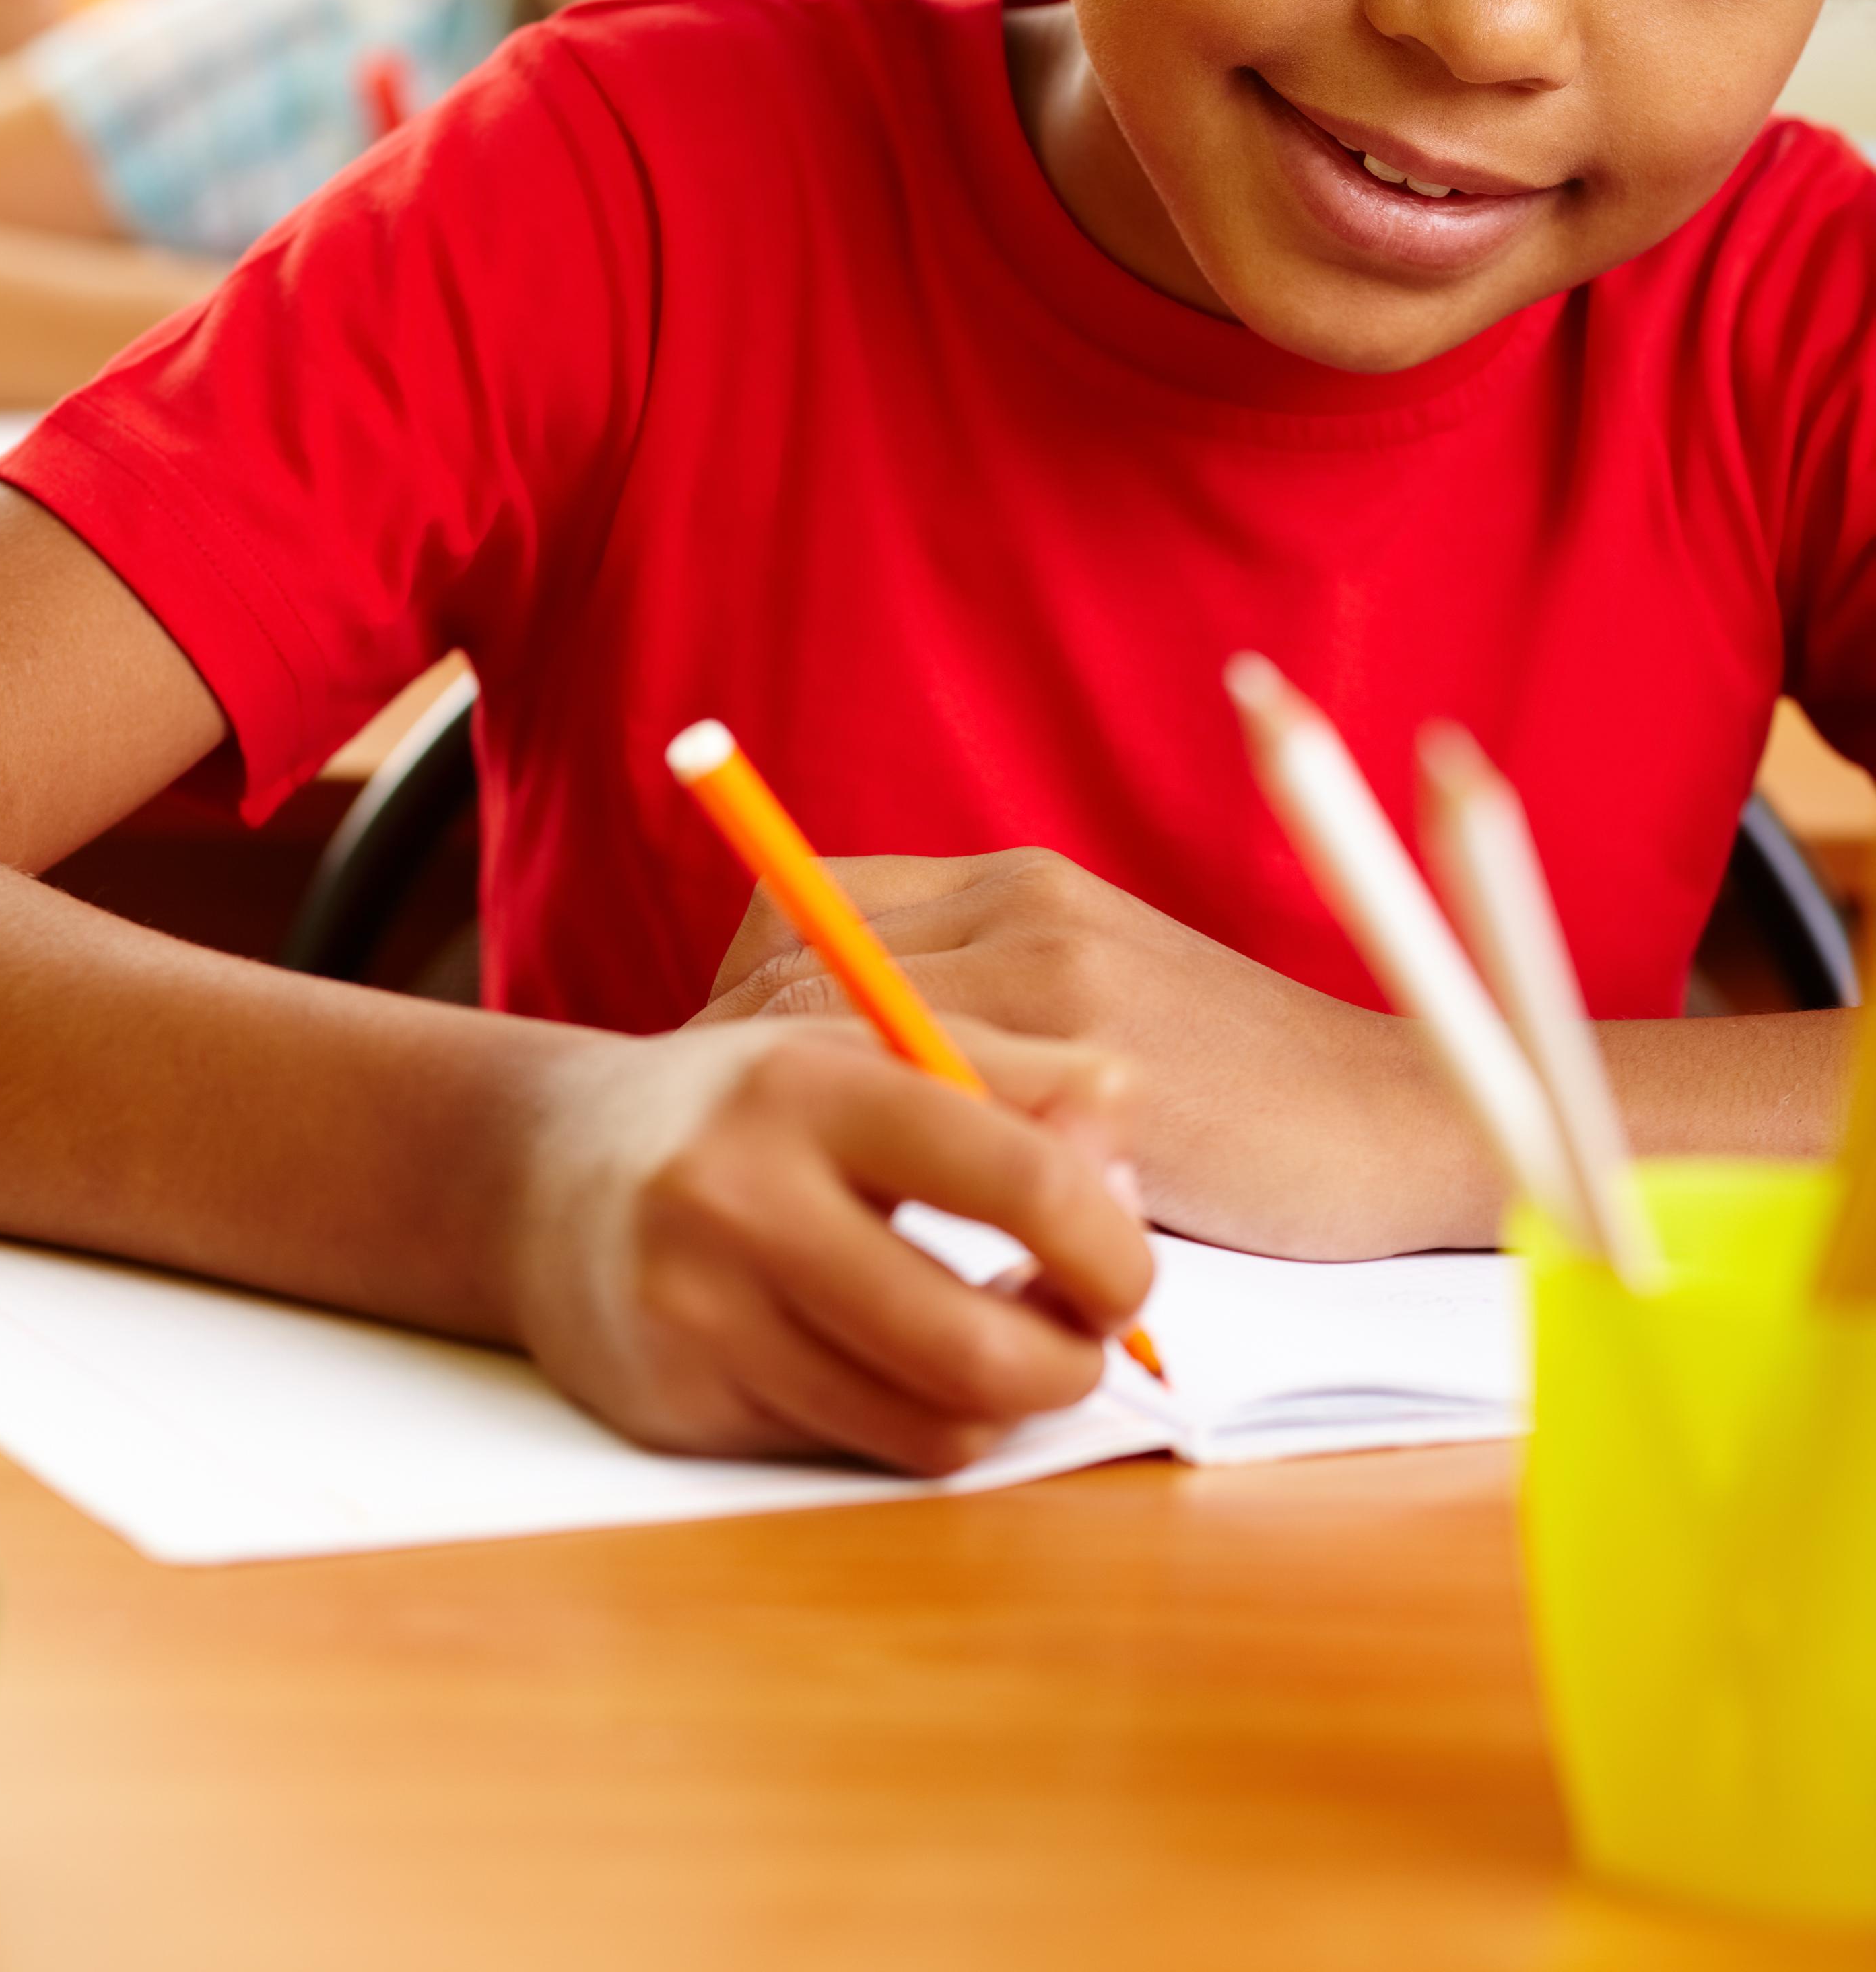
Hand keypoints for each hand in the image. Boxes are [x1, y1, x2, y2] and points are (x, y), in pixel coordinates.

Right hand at [508, 1009, 1152, 1474]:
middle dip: (1069, 1359)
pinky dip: (908, 1419)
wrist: (538, 1173)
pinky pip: (853, 1451)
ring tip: (1000, 1338)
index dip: (1108, 1243)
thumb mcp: (872, 1043)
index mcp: (809, 1084)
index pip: (1016, 1177)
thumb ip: (1018, 1076)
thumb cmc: (745, 1105)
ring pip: (928, 1426)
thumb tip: (1126, 1153)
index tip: (1128, 1267)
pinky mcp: (675, 1408)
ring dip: (1000, 1400)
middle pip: (975, 1346)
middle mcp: (740, 1199)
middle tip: (1082, 1329)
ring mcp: (697, 1315)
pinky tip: (897, 1359)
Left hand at [695, 849, 1505, 1257]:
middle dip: (729, 1068)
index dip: (737, 999)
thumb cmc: (1238, 1093)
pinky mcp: (1100, 1068)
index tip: (725, 1088)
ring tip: (774, 1202)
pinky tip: (874, 1229)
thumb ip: (985, 1008)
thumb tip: (832, 1067)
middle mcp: (1026, 905)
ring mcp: (1061, 978)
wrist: (1392, 1122)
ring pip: (837, 1032)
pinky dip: (872, 1166)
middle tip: (720, 1165)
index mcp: (1018, 883)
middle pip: (794, 964)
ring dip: (785, 1123)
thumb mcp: (1097, 1008)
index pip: (802, 909)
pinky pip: (924, 1107)